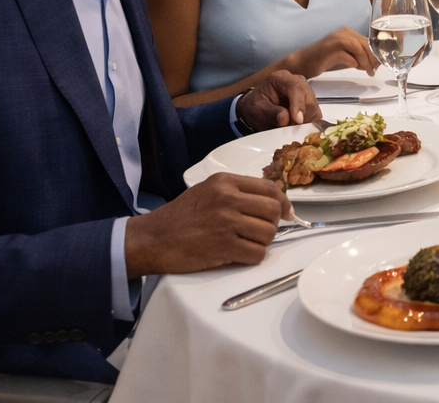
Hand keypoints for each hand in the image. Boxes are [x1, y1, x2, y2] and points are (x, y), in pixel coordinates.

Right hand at [124, 173, 287, 277]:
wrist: (152, 239)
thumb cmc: (180, 216)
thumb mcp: (207, 191)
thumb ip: (237, 192)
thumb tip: (272, 201)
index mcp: (225, 182)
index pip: (269, 188)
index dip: (283, 202)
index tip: (286, 213)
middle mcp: (227, 198)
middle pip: (274, 210)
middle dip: (273, 224)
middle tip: (261, 231)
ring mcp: (226, 222)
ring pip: (269, 233)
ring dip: (262, 242)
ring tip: (246, 243)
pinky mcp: (223, 246)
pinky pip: (257, 253)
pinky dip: (253, 257)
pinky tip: (239, 255)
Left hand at [238, 69, 320, 130]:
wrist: (258, 108)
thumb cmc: (256, 105)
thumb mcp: (257, 108)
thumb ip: (270, 113)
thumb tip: (285, 118)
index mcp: (281, 78)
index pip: (296, 88)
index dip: (298, 104)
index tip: (298, 120)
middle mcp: (297, 81)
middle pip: (308, 98)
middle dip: (302, 116)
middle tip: (291, 129)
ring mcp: (306, 91)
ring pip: (314, 108)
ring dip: (306, 121)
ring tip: (291, 129)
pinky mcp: (311, 103)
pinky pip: (316, 115)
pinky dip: (309, 123)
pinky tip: (299, 129)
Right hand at [281, 27, 375, 78]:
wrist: (302, 63)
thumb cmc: (325, 60)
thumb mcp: (346, 57)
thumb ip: (359, 57)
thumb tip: (376, 63)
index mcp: (348, 32)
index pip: (368, 41)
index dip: (376, 53)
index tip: (379, 64)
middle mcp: (343, 32)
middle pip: (365, 43)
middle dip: (373, 58)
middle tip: (374, 70)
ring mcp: (335, 39)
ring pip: (358, 48)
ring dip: (365, 61)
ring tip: (367, 71)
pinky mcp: (328, 49)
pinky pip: (347, 56)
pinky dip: (353, 63)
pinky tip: (354, 68)